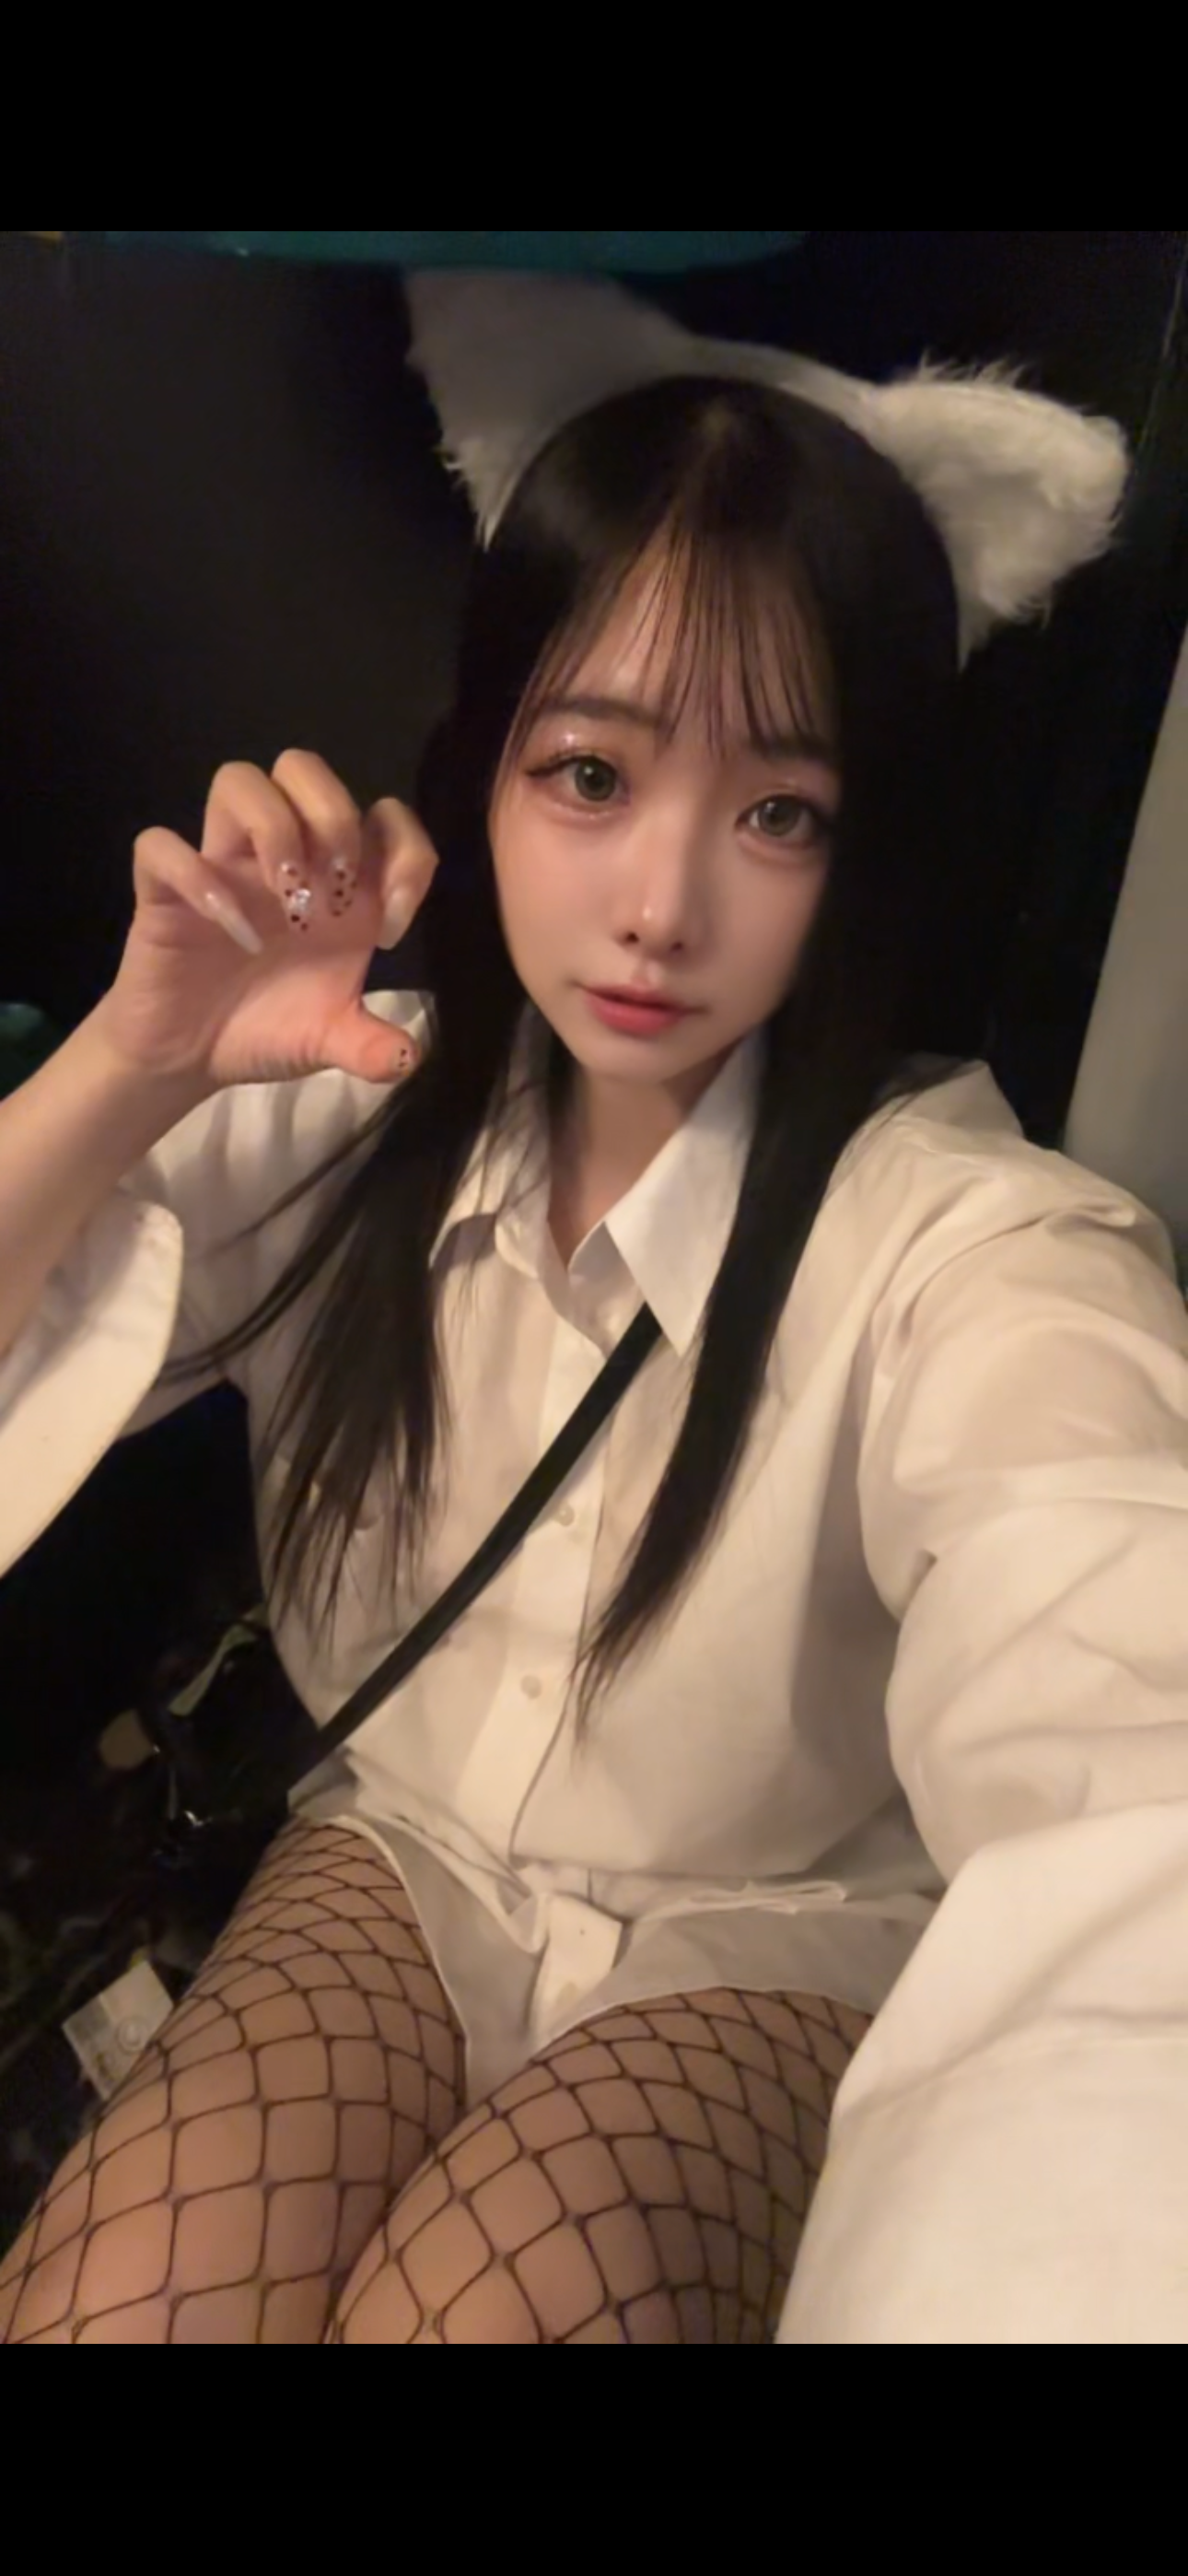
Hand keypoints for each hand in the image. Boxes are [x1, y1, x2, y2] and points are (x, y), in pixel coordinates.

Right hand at [93, 751, 436, 1089]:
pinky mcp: (166, 890)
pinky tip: (231, 932)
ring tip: (285, 899)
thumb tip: (407, 1060)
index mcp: (336, 884)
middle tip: (332, 897)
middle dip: (333, 819)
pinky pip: (161, 846)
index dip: (404, 851)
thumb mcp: (330, 1042)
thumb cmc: (266, 1028)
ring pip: (238, 780)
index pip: (384, 814)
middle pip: (304, 768)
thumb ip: (371, 1047)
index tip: (390, 929)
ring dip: (272, 829)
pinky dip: (197, 879)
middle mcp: (282, 859)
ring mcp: (222, 865)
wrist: (191, 1057)